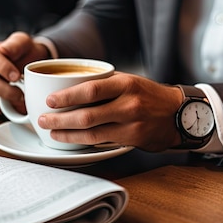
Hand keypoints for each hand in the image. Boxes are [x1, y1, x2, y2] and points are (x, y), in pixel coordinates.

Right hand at [0, 32, 49, 115]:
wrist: (22, 69)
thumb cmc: (20, 55)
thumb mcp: (23, 43)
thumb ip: (16, 44)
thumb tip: (5, 49)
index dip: (3, 68)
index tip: (17, 76)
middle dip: (5, 89)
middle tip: (20, 93)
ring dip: (2, 100)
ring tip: (16, 97)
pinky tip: (7, 103)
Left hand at [37, 73, 183, 151]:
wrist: (178, 113)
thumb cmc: (148, 95)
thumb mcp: (129, 81)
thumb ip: (103, 83)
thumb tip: (69, 85)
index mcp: (125, 84)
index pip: (90, 90)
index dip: (67, 97)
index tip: (49, 100)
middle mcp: (129, 104)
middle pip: (87, 115)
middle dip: (60, 119)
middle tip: (43, 119)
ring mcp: (131, 124)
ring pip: (92, 133)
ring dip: (67, 133)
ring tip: (51, 131)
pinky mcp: (132, 140)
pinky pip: (101, 142)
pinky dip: (82, 141)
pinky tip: (70, 139)